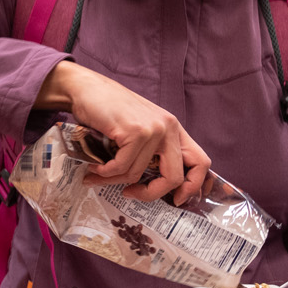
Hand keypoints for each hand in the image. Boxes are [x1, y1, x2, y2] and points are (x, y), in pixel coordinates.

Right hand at [40, 63, 209, 203]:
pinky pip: (122, 167)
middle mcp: (169, 127)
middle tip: (131, 194)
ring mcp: (154, 129)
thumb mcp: (140, 130)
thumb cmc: (109, 111)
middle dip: (151, 193)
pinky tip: (95, 167)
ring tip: (98, 175)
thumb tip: (153, 187)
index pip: (201, 162)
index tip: (176, 199)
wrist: (86, 88)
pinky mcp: (136, 131)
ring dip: (113, 180)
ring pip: (138, 174)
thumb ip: (151, 152)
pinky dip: (105, 172)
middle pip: (175, 177)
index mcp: (174, 129)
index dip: (192, 186)